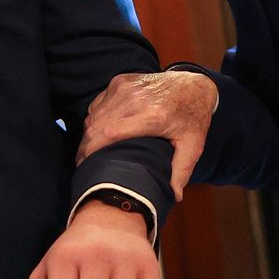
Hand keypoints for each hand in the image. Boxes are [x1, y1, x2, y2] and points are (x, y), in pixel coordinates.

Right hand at [78, 71, 218, 200]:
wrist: (195, 85)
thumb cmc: (193, 117)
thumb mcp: (193, 145)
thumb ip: (181, 172)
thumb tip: (172, 197)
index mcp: (153, 115)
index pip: (110, 133)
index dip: (92, 151)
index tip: (86, 167)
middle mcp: (135, 98)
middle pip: (96, 126)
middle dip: (85, 147)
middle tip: (83, 165)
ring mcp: (125, 87)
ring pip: (93, 115)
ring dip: (88, 135)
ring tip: (89, 152)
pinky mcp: (120, 81)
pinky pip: (97, 104)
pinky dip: (94, 120)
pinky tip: (99, 133)